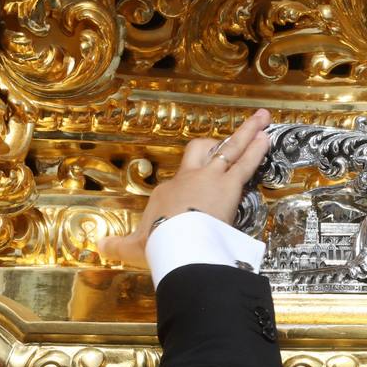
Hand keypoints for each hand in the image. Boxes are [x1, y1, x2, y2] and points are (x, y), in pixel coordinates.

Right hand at [99, 109, 272, 266]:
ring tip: (262, 120)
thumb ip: (119, 245)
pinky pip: (246, 162)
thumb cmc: (158, 243)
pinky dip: (257, 149)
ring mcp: (210, 179)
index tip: (195, 186)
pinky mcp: (230, 185)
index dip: (188, 183)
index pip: (180, 181)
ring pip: (230, 150)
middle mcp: (189, 179)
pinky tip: (267, 137)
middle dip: (216, 143)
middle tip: (234, 134)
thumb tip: (99, 246)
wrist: (177, 243)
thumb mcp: (134, 246)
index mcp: (168, 193)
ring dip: (248, 134)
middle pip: (201, 150)